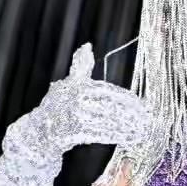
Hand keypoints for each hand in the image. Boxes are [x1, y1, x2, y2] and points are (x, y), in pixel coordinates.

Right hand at [4, 43, 151, 161]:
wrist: (38, 131)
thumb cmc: (58, 105)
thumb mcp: (68, 83)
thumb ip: (80, 66)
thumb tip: (87, 46)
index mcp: (78, 86)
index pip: (109, 92)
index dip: (128, 100)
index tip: (143, 106)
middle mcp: (76, 100)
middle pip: (111, 107)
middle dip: (131, 115)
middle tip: (148, 119)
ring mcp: (73, 117)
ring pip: (107, 121)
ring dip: (128, 127)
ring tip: (143, 131)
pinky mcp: (72, 134)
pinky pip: (100, 135)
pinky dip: (117, 137)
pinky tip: (130, 139)